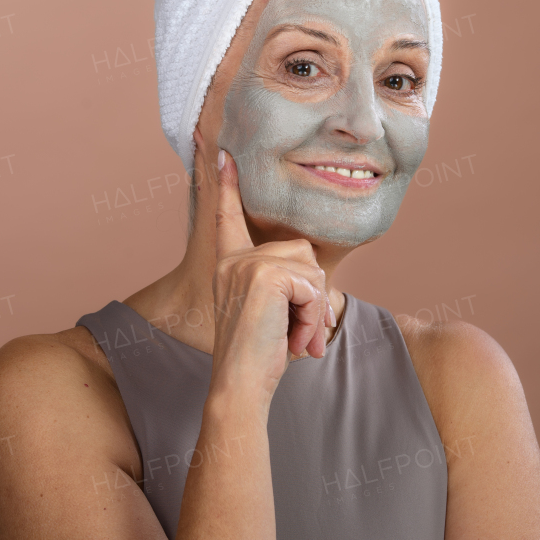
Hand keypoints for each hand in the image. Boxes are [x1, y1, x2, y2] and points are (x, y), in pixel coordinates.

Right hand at [210, 148, 334, 398]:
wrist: (242, 384)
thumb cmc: (261, 356)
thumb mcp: (273, 313)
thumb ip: (286, 286)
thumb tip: (315, 281)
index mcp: (231, 264)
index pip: (229, 219)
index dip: (228, 187)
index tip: (225, 155)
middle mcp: (235, 260)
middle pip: (302, 253)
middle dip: (313, 296)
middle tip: (303, 335)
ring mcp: (248, 264)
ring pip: (311, 270)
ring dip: (315, 310)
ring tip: (298, 339)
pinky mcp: (265, 274)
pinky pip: (312, 285)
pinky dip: (313, 316)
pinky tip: (297, 339)